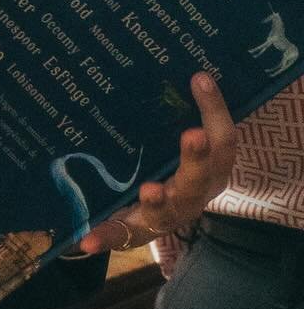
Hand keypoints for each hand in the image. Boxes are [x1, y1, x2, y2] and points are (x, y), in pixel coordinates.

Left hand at [77, 73, 236, 254]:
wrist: (159, 217)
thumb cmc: (172, 166)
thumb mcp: (179, 141)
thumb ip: (176, 112)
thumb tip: (180, 68)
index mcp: (212, 169)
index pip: (223, 139)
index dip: (215, 110)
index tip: (199, 78)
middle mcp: (194, 193)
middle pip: (200, 178)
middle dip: (197, 157)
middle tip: (193, 135)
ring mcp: (166, 216)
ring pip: (167, 210)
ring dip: (159, 200)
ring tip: (150, 189)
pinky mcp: (137, 230)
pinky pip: (122, 235)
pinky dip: (106, 238)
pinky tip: (86, 240)